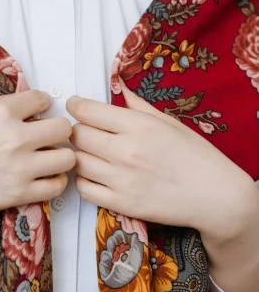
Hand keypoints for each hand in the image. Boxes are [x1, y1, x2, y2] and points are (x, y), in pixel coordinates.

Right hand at [0, 90, 75, 286]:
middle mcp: (15, 137)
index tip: (35, 113)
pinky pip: (57, 187)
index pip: (42, 99)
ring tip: (48, 158)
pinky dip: (55, 181)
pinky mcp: (19, 195)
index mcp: (0, 111)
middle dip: (57, 129)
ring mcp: (20, 168)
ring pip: (68, 158)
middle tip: (46, 136)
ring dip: (60, 156)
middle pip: (64, 128)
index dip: (40, 105)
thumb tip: (22, 105)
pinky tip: (43, 178)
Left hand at [66, 77, 253, 238]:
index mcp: (139, 126)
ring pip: (77, 161)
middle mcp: (126, 151)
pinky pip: (84, 189)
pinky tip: (95, 175)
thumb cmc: (196, 156)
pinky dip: (84, 180)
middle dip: (77, 130)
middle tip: (85, 131)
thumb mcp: (170, 122)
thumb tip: (119, 87)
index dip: (76, 106)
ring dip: (79, 155)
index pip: (87, 111)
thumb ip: (138, 106)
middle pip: (77, 135)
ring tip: (90, 153)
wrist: (216, 196)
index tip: (76, 106)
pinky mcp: (121, 204)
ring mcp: (122, 179)